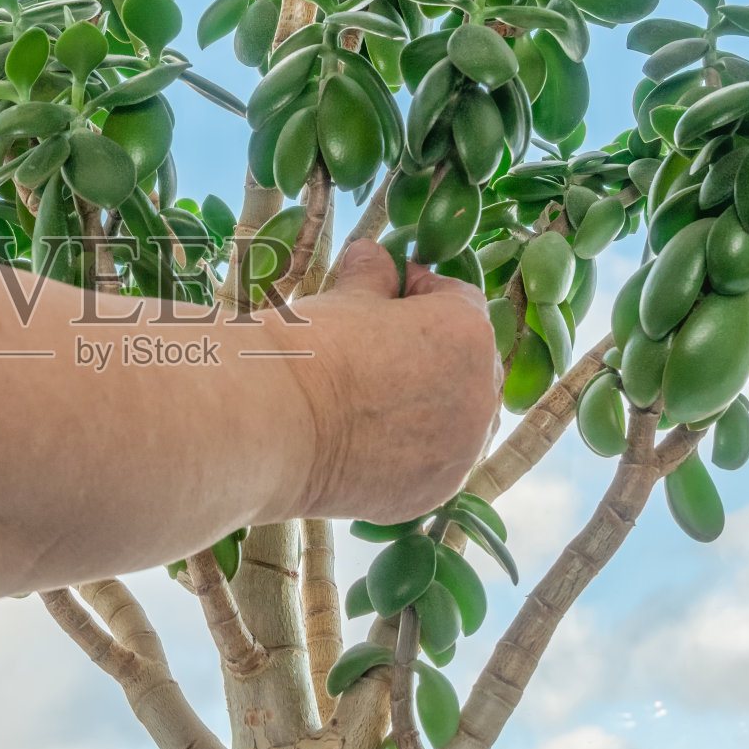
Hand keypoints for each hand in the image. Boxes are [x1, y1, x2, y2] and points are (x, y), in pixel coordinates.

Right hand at [278, 240, 503, 525]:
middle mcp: (480, 394)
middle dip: (430, 350)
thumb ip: (373, 274)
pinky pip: (434, 462)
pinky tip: (365, 440)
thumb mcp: (344, 297)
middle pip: (466, 362)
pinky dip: (410, 449)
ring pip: (455, 417)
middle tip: (378, 348)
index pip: (459, 300)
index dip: (420, 291)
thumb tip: (373, 257)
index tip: (387, 293)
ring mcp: (461, 451)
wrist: (269, 425)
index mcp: (467, 333)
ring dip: (426, 403)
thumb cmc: (307, 350)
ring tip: (370, 398)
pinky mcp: (433, 491)